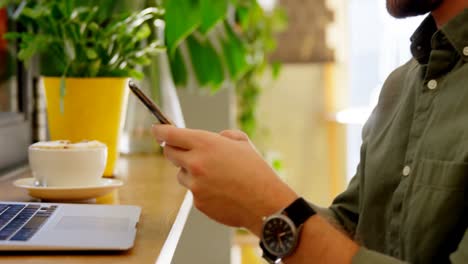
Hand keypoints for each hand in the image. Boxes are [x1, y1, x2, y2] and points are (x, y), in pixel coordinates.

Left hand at [152, 125, 297, 235]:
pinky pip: (193, 191)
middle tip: (184, 151)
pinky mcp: (197, 202)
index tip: (157, 129)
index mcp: (205, 144)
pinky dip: (202, 189)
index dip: (160, 130)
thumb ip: (222, 136)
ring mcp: (195, 185)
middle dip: (174, 150)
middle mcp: (195, 163)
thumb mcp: (242, 142)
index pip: (169, 134)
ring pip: (181, 174)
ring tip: (216, 176)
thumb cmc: (256, 170)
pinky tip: (221, 190)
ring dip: (191, 172)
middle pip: (169, 153)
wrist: (265, 203)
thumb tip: (213, 138)